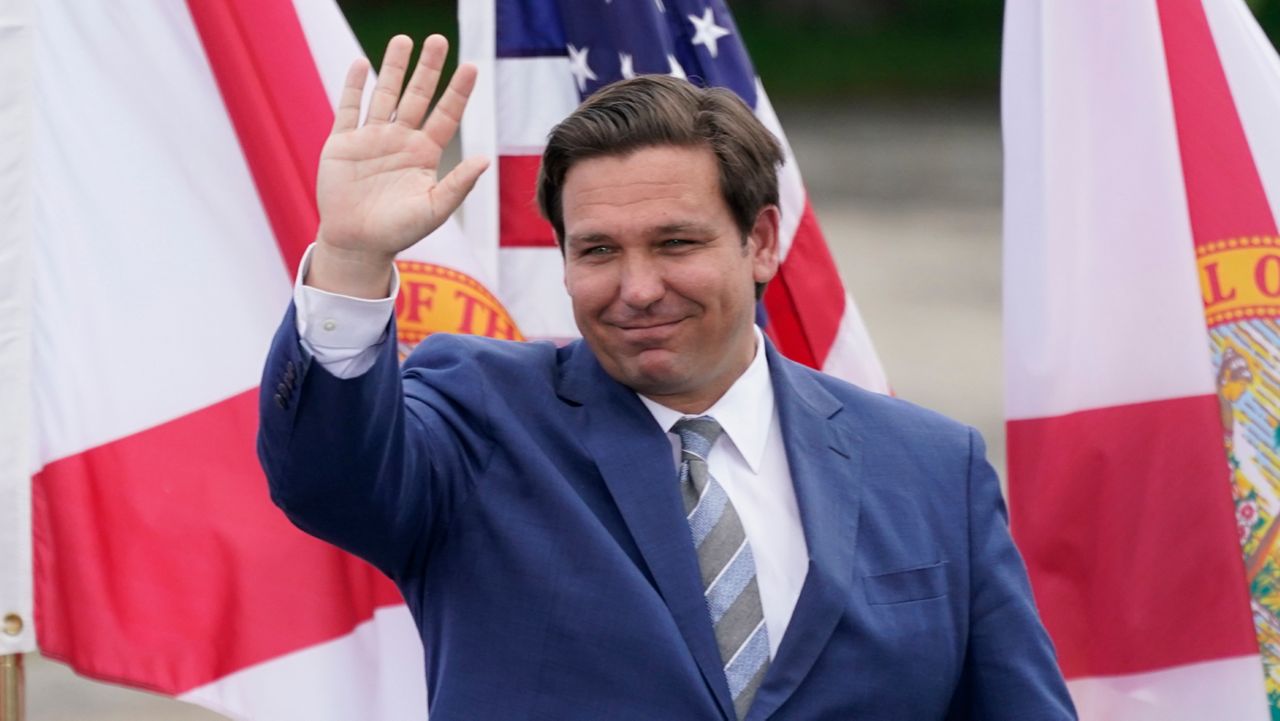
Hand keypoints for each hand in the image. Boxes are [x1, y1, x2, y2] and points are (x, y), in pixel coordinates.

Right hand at [308, 34, 488, 297]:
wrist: (356, 244)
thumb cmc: (398, 232)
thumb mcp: (433, 210)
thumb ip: (458, 185)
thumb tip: (486, 160)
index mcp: (424, 154)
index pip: (446, 115)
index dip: (458, 91)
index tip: (471, 67)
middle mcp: (400, 140)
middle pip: (417, 96)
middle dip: (428, 69)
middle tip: (438, 40)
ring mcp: (371, 139)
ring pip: (384, 95)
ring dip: (392, 68)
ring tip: (403, 40)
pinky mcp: (343, 144)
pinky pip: (349, 109)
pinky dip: (354, 87)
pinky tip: (361, 64)